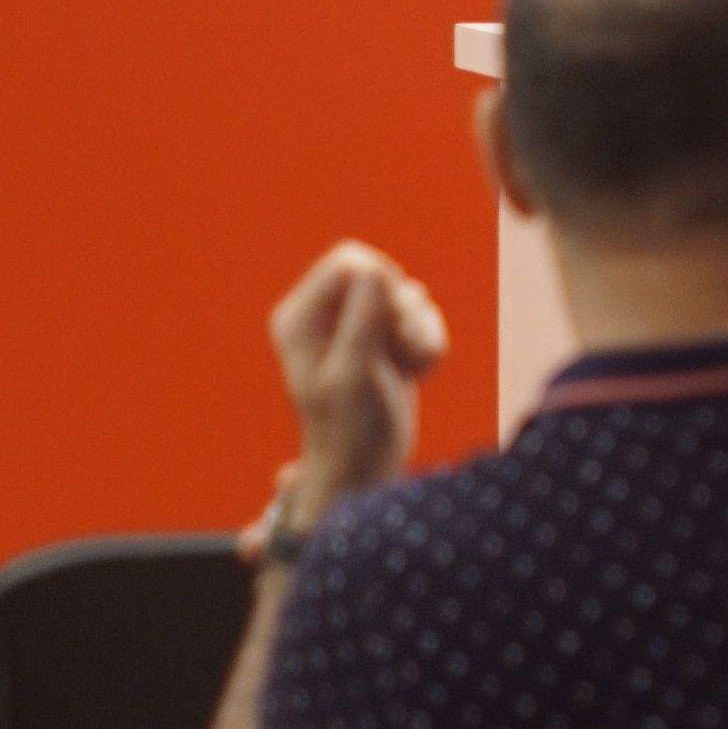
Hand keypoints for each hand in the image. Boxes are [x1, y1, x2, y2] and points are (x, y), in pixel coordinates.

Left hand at [265, 243, 445, 521]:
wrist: (367, 468)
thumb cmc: (351, 429)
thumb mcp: (354, 374)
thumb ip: (362, 319)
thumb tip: (374, 266)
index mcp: (300, 317)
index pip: (350, 260)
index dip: (381, 287)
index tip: (386, 328)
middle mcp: (323, 315)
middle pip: (386, 274)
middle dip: (405, 314)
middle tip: (394, 355)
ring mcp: (354, 325)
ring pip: (410, 296)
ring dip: (421, 334)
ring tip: (405, 370)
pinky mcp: (383, 338)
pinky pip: (422, 316)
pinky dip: (428, 345)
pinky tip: (413, 373)